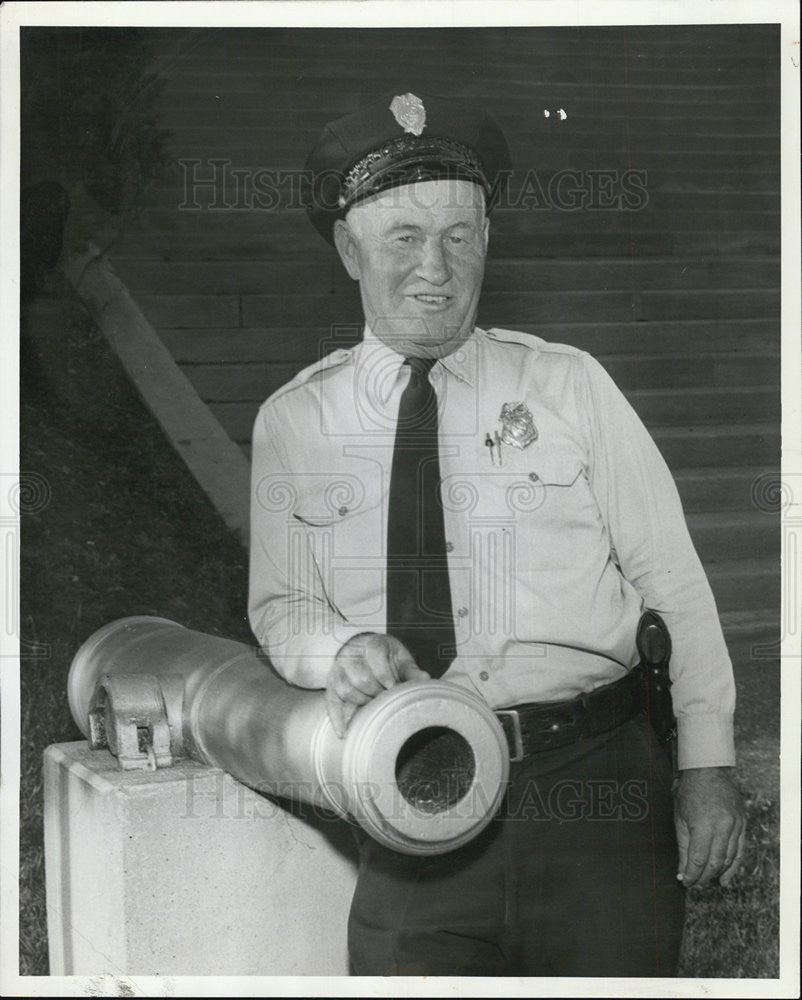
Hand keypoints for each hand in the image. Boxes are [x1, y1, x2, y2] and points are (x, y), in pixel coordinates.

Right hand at [325, 632, 429, 736]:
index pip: (374, 655)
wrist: (363, 649)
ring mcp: (339, 669)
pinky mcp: (331, 684)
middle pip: (360, 677)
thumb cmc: (386, 657)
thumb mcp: (400, 658)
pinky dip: (336, 718)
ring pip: (345, 689)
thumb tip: (425, 679)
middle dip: (376, 692)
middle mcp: (351, 654)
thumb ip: (411, 670)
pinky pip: (330, 702)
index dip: (384, 673)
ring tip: (373, 704)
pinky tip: (343, 732)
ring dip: (362, 701)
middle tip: (386, 697)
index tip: (393, 686)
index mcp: (371, 643)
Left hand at [674, 766, 745, 887]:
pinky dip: (733, 865)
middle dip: (703, 876)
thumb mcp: (680, 819)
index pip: (698, 860)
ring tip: (707, 881)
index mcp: (704, 826)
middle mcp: (723, 827)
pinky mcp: (742, 824)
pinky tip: (725, 878)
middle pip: (715, 862)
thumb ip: (683, 847)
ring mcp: (735, 825)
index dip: (691, 875)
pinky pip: (739, 850)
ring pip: (729, 858)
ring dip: (718, 873)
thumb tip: (682, 872)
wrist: (707, 771)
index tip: (685, 882)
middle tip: (694, 883)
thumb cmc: (689, 793)